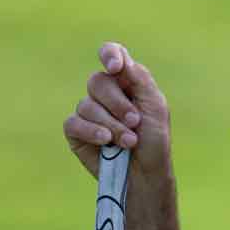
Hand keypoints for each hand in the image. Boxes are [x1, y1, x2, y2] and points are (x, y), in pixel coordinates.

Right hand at [64, 42, 171, 179]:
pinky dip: (91, 131)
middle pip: (97, 81)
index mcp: (125, 81)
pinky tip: (106, 141)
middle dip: (117, 103)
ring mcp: (89, 112)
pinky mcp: (76, 132)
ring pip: (87, 105)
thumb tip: (120, 62)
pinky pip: (74, 123)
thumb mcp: (155, 107)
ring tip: (128, 142)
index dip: (109, 55)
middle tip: (135, 122)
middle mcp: (105, 93)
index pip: (112, 55)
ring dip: (111, 124)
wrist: (145, 174)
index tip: (115, 68)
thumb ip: (139, 79)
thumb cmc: (154, 141)